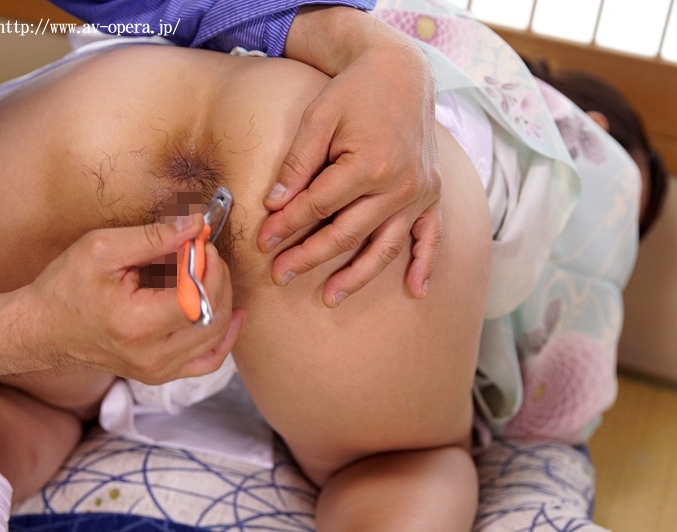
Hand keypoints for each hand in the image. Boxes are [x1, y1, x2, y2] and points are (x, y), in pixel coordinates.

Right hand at [22, 214, 244, 383]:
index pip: (197, 295)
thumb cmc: (66, 287)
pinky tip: (230, 312)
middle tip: (204, 253)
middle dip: (218, 276)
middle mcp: (151, 356)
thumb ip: (154, 237)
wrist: (43, 330)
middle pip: (213, 315)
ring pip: (216, 335)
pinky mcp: (162, 374)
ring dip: (221, 298)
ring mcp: (159, 370)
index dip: (208, 264)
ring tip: (206, 273)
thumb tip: (196, 224)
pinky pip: (209, 360)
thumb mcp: (102, 249)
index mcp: (136, 324)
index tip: (199, 242)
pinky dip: (223, 335)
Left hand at [257, 6, 441, 306]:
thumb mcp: (318, 117)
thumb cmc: (355, 91)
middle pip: (346, 234)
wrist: (402, 71)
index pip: (317, 207)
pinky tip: (416, 291)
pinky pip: (430, 237)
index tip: (263, 241)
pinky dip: (424, 265)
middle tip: (280, 275)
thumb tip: (273, 204)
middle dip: (308, 257)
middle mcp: (399, 185)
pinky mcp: (431, 195)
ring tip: (330, 297)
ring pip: (384, 247)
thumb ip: (297, 163)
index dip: (286, 226)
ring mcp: (419, 194)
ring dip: (356, 276)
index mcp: (369, 165)